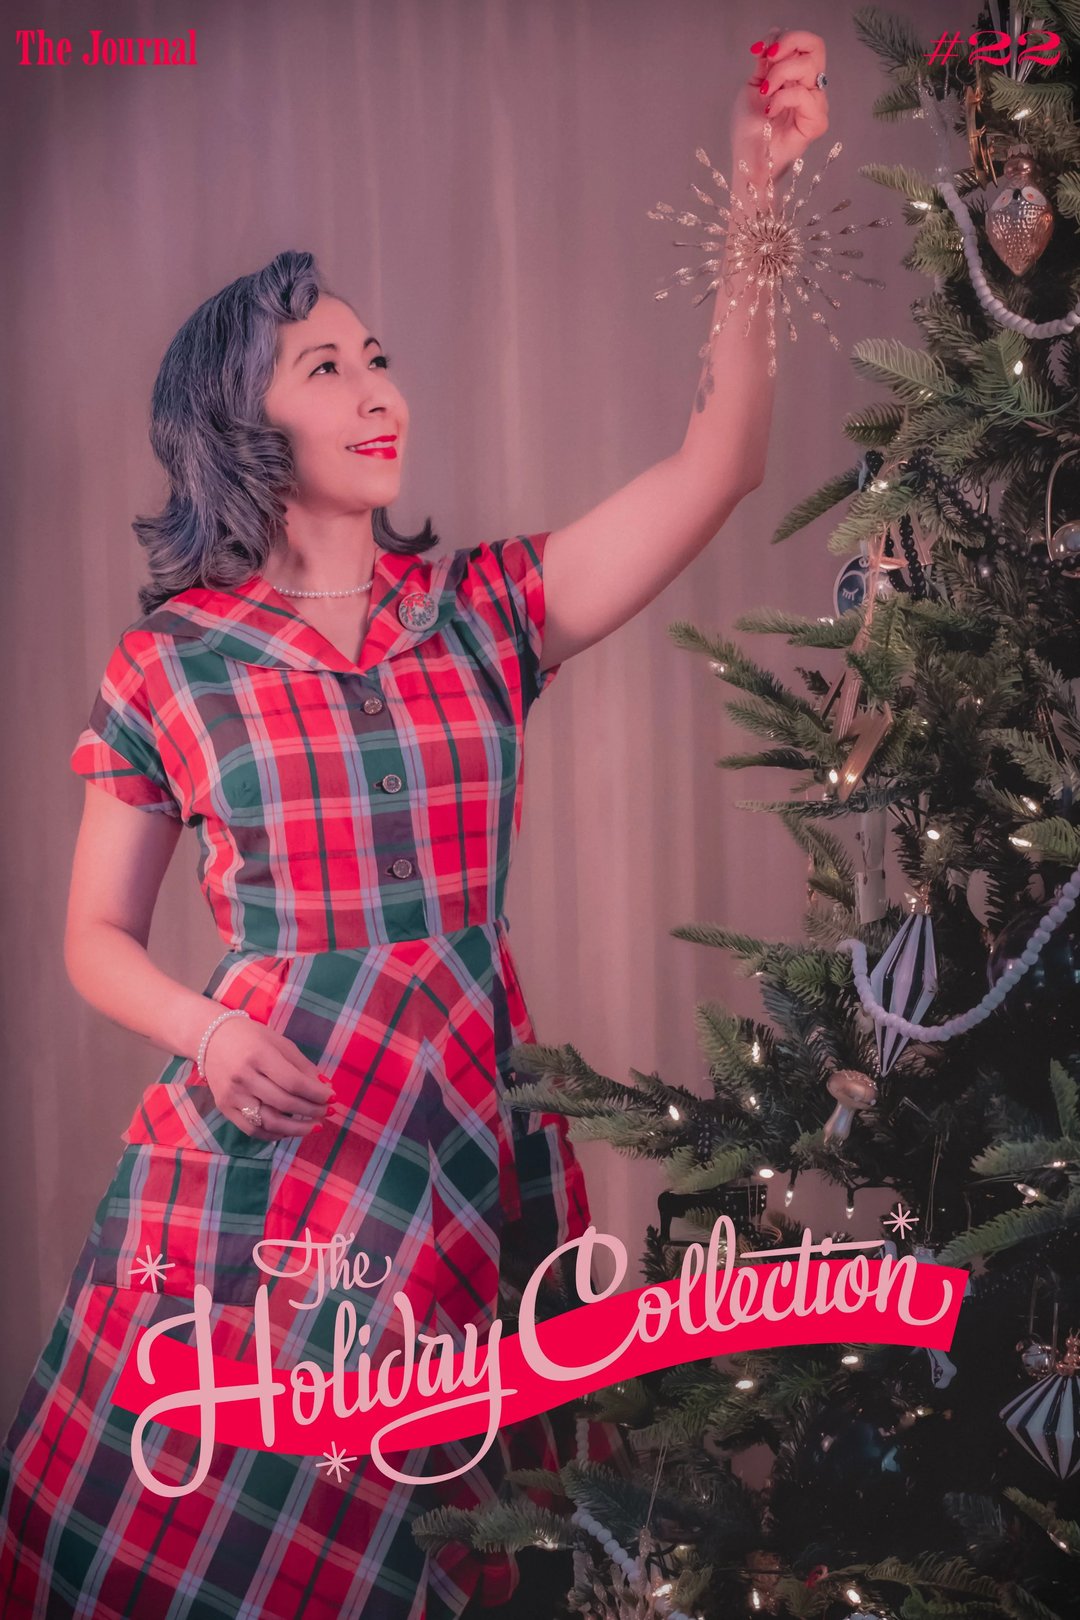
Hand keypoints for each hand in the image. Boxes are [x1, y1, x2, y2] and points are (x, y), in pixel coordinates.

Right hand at [201, 1015, 333, 1139]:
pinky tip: (290, 1131)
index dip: (316, 1094)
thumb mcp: (280, 1043)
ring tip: (315, 1127)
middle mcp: (243, 1077)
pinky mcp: (224, 1108)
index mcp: (259, 1055)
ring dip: (296, 1129)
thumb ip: (303, 1066)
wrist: (210, 1037)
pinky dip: (274, 1135)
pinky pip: (252, 1130)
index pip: (293, 1082)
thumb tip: (326, 1088)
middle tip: (328, 1112)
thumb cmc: (251, 1037)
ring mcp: (231, 1095)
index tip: (333, 1098)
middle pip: (284, 1103)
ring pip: (269, 1122)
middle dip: (312, 1111)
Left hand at [730, 28, 829, 197]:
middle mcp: (810, 87)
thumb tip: (773, 34)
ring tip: (765, 93)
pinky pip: (805, 95)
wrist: (747, 160)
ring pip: (809, 66)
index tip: (759, 51)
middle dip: (787, 46)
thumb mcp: (753, 86)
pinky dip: (783, 98)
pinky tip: (769, 111)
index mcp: (797, 77)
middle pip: (815, 46)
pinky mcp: (817, 122)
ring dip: (780, 73)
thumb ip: (766, 62)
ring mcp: (816, 104)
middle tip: (767, 61)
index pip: (805, 43)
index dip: (784, 38)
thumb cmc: (749, 129)